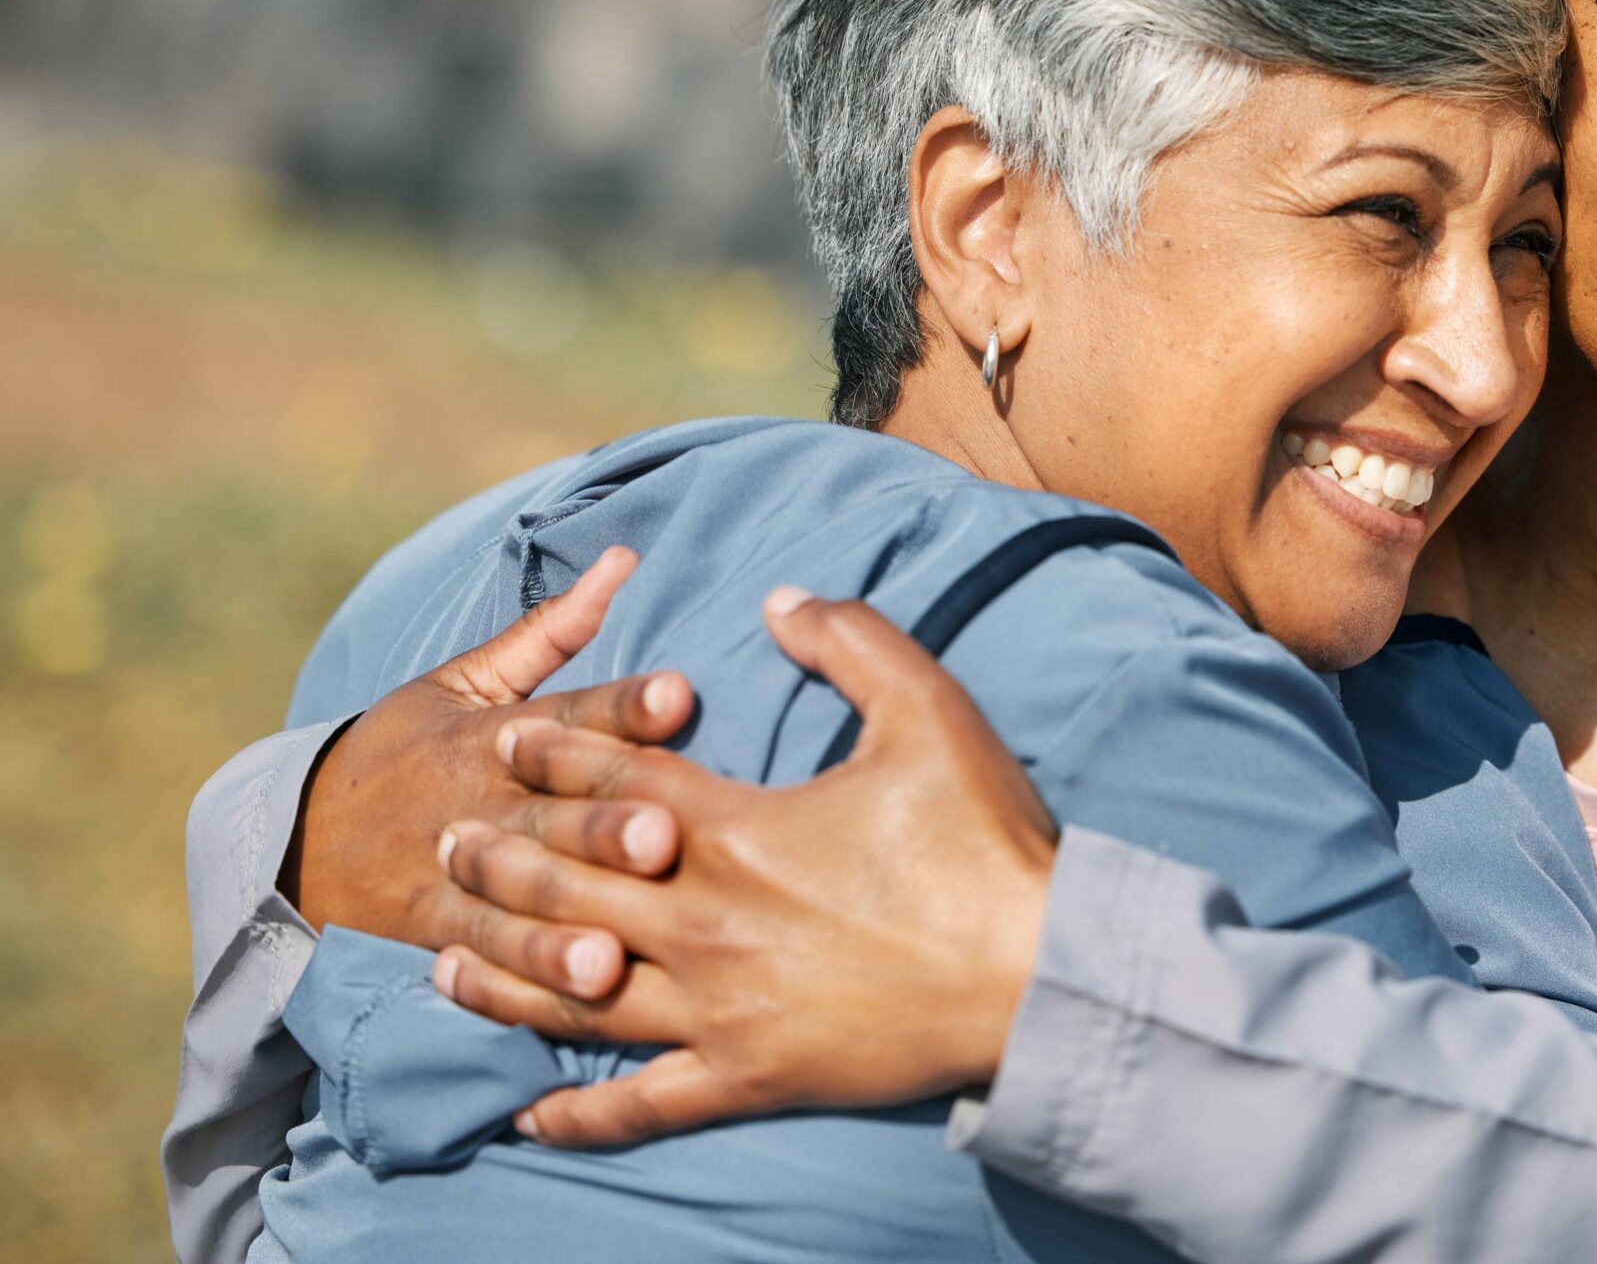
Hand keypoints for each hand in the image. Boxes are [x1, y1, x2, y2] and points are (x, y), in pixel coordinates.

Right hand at [289, 547, 697, 995]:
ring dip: (563, 929)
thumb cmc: (408, 751)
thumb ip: (551, 630)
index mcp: (491, 733)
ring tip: (612, 955)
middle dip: (604, 827)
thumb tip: (624, 559)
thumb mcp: (464, 681)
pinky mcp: (433, 933)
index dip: (623, 705)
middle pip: (550, 814)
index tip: (681, 695)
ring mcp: (451, 875)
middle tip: (663, 839)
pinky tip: (568, 1004)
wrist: (295, 842)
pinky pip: (481, 962)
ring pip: (515, 901)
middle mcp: (476, 804)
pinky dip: (519, 982)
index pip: (567, 714)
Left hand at [430, 589, 1059, 1146]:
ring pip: (575, 992)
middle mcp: (703, 920)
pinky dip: (578, 1113)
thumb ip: (849, 642)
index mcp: (736, 830)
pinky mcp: (746, 1077)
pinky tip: (531, 1115)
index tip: (505, 740)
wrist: (1034, 974)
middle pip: (566, 885)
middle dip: (497, 859)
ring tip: (445, 958)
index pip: (614, 783)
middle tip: (444, 844)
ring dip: (500, 974)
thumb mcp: (929, 712)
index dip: (554, 754)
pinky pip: (638, 1104)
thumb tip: (779, 600)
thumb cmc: (984, 842)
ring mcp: (716, 1008)